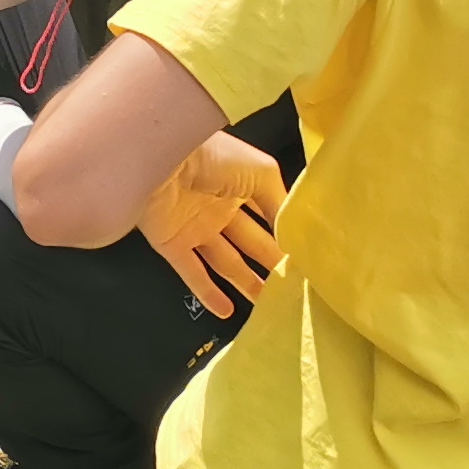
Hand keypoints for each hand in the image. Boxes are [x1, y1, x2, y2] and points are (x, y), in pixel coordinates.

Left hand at [134, 132, 285, 319]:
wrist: (161, 160)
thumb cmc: (214, 158)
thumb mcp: (261, 172)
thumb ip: (280, 204)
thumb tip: (294, 236)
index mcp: (242, 185)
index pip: (269, 218)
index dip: (286, 238)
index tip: (307, 262)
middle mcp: (220, 208)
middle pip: (251, 243)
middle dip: (272, 264)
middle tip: (294, 288)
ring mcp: (196, 227)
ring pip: (226, 261)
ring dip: (246, 282)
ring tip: (270, 303)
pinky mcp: (172, 244)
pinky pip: (192, 273)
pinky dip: (208, 293)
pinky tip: (227, 311)